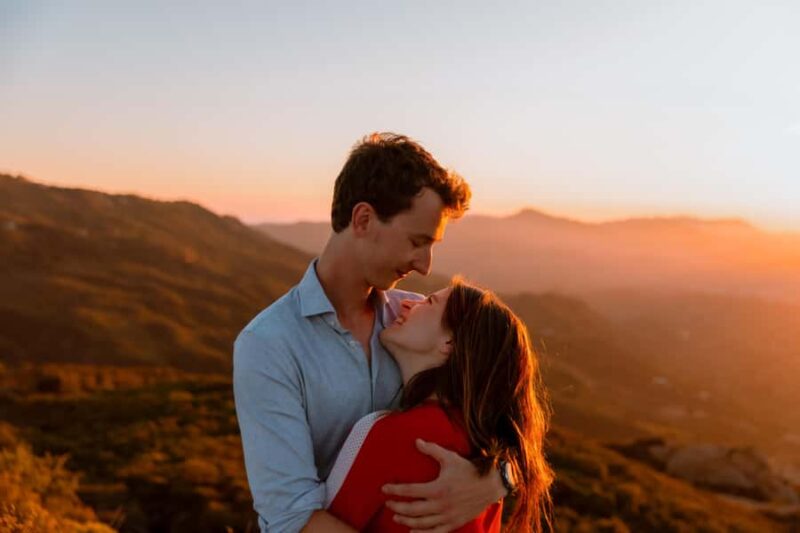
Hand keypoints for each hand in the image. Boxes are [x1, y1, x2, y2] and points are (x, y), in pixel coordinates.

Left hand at [382, 439, 505, 532]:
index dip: (395, 490)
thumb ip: (432, 449)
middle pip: (412, 509)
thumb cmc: (469, 470)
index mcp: (438, 488)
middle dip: (397, 506)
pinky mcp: (454, 524)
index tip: (384, 489)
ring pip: (421, 523)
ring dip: (406, 521)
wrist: (490, 485)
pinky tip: (412, 531)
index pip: (410, 490)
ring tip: (396, 516)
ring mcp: (447, 517)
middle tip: (387, 503)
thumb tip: (416, 441)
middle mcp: (441, 505)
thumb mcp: (450, 457)